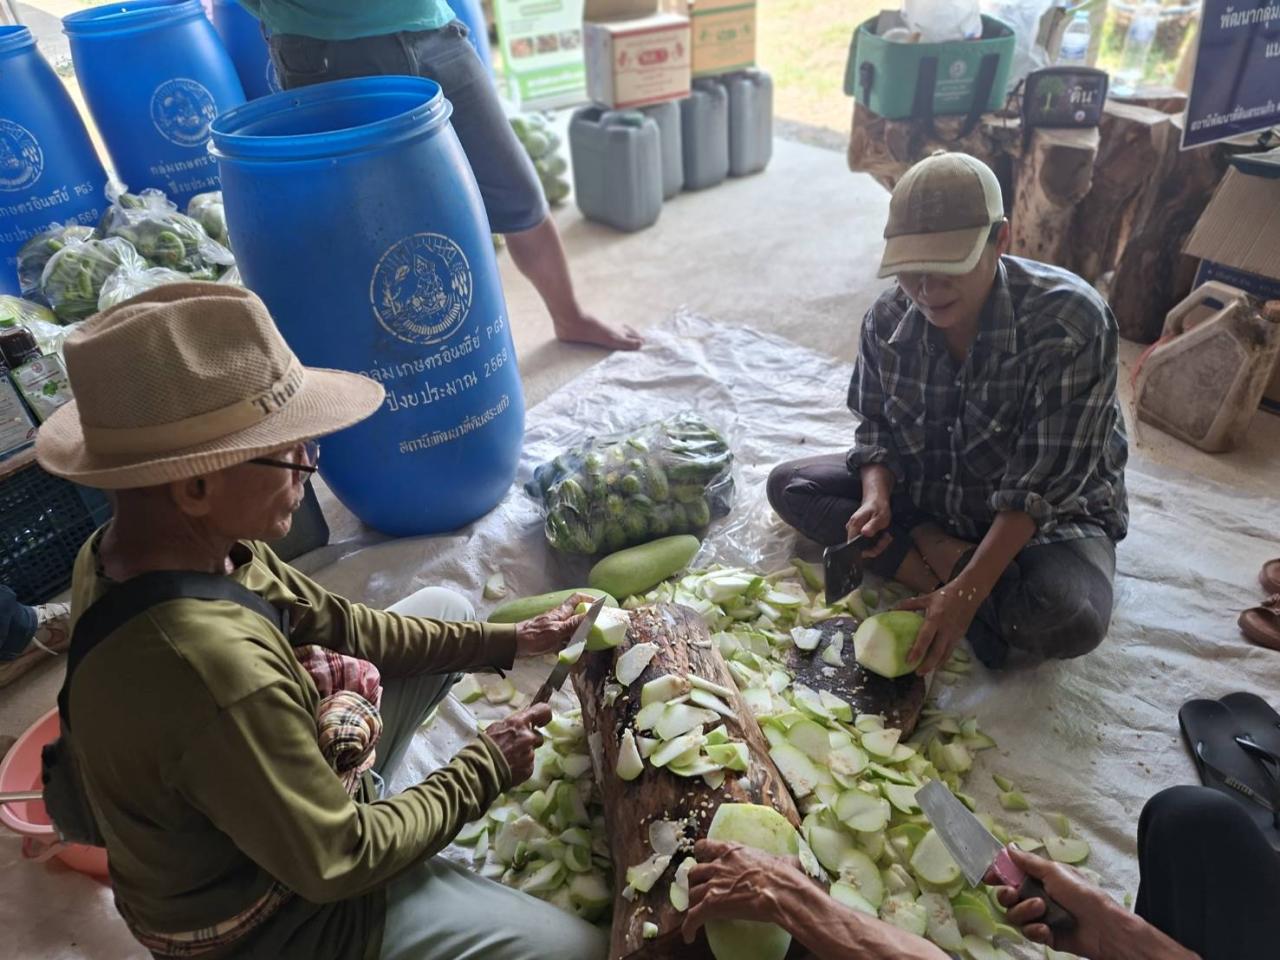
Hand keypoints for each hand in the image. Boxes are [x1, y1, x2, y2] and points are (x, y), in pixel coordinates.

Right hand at [484, 702, 551, 784]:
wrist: (480, 770)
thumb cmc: (484, 747)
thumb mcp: (496, 728)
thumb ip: (512, 724)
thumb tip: (521, 721)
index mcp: (519, 723)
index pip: (543, 711)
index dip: (544, 715)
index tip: (541, 721)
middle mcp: (528, 737)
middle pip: (538, 736)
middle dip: (529, 740)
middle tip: (515, 745)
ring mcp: (530, 754)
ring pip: (532, 752)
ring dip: (523, 754)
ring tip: (508, 759)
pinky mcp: (529, 769)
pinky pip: (528, 765)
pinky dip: (521, 766)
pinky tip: (509, 767)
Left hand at [513, 593, 592, 656]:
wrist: (514, 645)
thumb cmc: (534, 635)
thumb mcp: (557, 630)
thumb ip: (573, 624)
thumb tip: (590, 615)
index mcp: (561, 612)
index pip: (577, 599)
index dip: (588, 599)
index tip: (599, 605)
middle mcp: (560, 619)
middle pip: (577, 617)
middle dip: (587, 625)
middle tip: (596, 632)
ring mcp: (555, 630)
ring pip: (572, 632)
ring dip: (578, 640)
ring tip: (584, 648)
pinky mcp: (550, 640)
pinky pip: (564, 643)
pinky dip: (568, 649)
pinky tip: (571, 656)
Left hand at [681, 840, 804, 942]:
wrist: (780, 892)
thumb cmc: (784, 876)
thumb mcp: (783, 860)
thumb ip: (782, 859)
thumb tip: (793, 862)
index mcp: (732, 851)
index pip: (704, 846)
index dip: (700, 854)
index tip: (701, 860)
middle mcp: (718, 865)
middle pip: (694, 872)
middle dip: (695, 882)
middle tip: (700, 890)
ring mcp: (713, 884)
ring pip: (692, 894)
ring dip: (692, 904)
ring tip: (697, 913)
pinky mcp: (711, 904)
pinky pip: (692, 917)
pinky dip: (688, 927)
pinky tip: (689, 936)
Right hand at [846, 496, 892, 558]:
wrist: (876, 500)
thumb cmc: (878, 507)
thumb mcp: (879, 516)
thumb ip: (872, 525)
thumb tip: (864, 533)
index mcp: (854, 525)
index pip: (853, 545)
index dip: (867, 550)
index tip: (879, 546)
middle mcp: (851, 529)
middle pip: (860, 548)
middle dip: (876, 547)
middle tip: (887, 538)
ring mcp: (854, 531)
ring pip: (865, 546)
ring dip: (878, 544)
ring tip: (887, 536)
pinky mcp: (859, 532)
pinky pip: (866, 542)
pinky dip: (876, 541)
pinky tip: (883, 535)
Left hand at [896, 574, 985, 673]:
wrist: (970, 592)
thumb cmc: (946, 595)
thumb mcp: (927, 598)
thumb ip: (910, 604)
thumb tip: (892, 609)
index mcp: (935, 618)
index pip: (925, 638)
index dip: (917, 651)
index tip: (909, 661)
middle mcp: (946, 629)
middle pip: (937, 652)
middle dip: (927, 665)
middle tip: (917, 673)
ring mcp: (955, 634)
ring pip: (946, 654)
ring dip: (936, 665)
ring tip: (925, 672)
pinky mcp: (960, 636)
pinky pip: (951, 651)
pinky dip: (943, 659)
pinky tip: (936, 664)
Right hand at [985, 846, 1124, 958]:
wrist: (1102, 928)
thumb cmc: (1081, 894)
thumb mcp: (1054, 871)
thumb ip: (1028, 861)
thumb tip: (1009, 846)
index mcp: (1039, 877)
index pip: (1011, 874)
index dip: (998, 875)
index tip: (988, 878)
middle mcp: (1036, 895)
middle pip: (1006, 896)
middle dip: (1007, 895)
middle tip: (1014, 894)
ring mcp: (1038, 916)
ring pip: (1014, 914)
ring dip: (1025, 911)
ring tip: (1042, 910)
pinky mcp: (1043, 934)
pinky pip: (1027, 932)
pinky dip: (1035, 930)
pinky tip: (1046, 929)